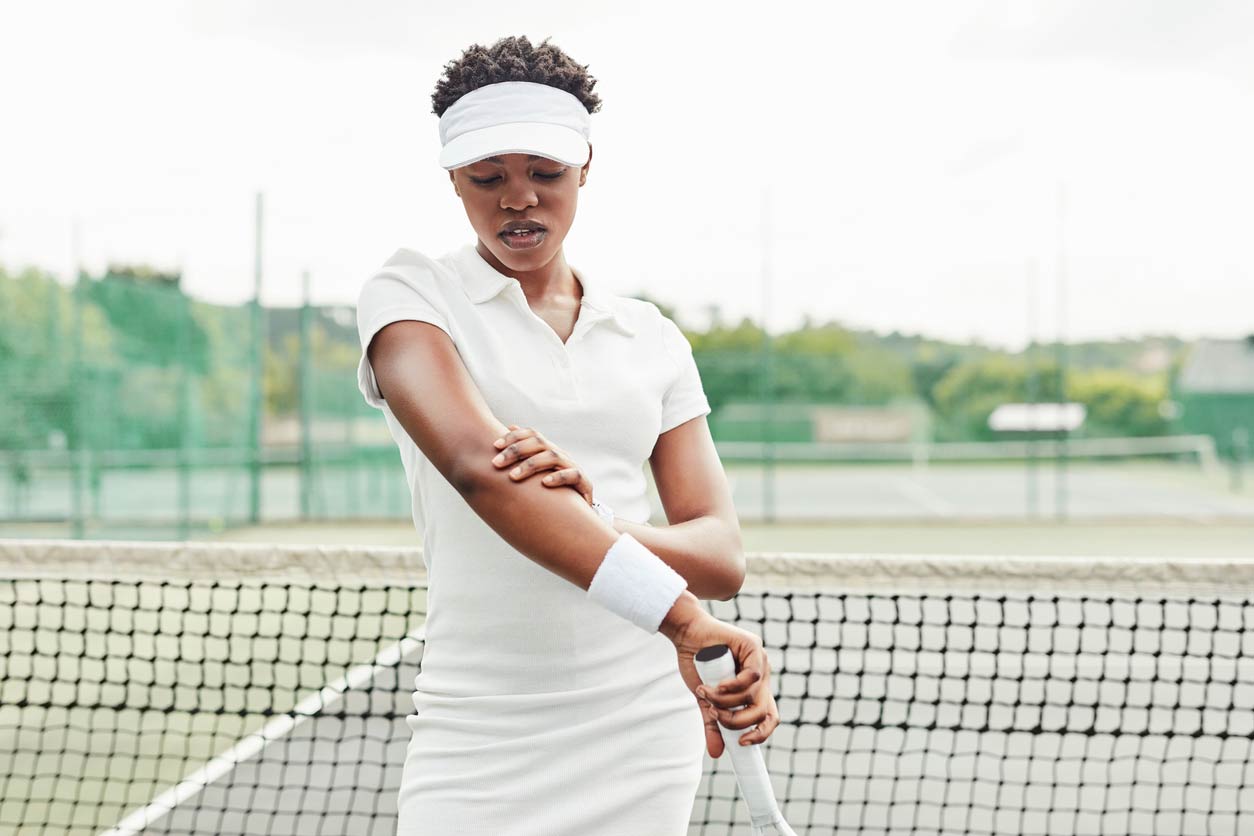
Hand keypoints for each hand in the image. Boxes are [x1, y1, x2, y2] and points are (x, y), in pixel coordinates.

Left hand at [492, 424, 594, 504]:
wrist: (577, 512)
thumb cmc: (550, 491)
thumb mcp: (535, 473)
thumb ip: (522, 455)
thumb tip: (509, 427)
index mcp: (548, 450)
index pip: (532, 434)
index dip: (513, 436)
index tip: (494, 446)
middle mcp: (560, 455)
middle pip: (539, 442)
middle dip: (516, 451)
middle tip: (496, 463)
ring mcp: (572, 468)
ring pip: (553, 456)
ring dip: (531, 464)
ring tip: (513, 476)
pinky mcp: (583, 484)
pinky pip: (573, 475)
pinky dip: (558, 477)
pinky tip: (544, 483)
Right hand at [661, 592, 779, 758]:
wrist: (686, 635)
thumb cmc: (696, 664)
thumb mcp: (706, 700)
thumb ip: (713, 724)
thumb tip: (716, 754)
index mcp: (754, 690)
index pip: (769, 717)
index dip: (760, 734)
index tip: (742, 744)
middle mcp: (761, 677)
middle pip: (763, 712)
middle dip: (737, 721)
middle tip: (714, 715)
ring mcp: (760, 661)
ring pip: (754, 696)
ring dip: (726, 702)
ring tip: (706, 694)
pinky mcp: (753, 647)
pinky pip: (752, 676)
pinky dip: (733, 686)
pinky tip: (717, 685)